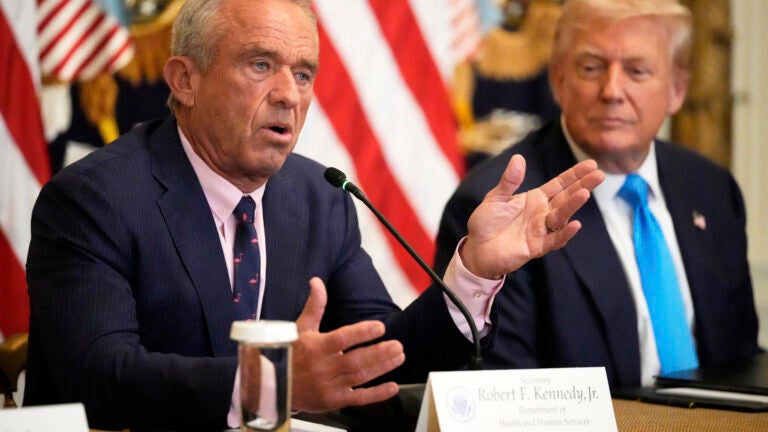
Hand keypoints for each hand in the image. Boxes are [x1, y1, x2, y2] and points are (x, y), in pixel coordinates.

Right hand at [292, 277, 404, 412]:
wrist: (272, 386)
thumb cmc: (289, 354)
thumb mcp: (300, 328)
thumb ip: (314, 306)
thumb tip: (317, 282)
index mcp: (316, 347)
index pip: (342, 339)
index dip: (362, 333)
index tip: (380, 327)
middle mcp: (323, 368)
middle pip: (356, 360)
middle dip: (379, 353)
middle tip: (397, 345)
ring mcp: (328, 386)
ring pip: (360, 377)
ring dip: (382, 367)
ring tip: (398, 356)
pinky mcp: (333, 401)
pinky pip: (358, 399)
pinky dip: (376, 394)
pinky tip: (392, 387)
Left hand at [461, 155, 604, 278]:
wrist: (476, 248)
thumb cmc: (486, 222)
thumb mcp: (496, 197)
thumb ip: (509, 181)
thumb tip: (518, 158)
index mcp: (535, 199)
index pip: (559, 184)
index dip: (574, 174)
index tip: (592, 164)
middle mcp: (542, 213)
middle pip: (566, 198)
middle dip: (583, 186)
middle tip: (600, 175)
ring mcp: (541, 230)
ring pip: (562, 217)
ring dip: (573, 206)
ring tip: (584, 193)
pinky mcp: (536, 247)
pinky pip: (554, 240)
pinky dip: (565, 234)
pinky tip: (576, 225)